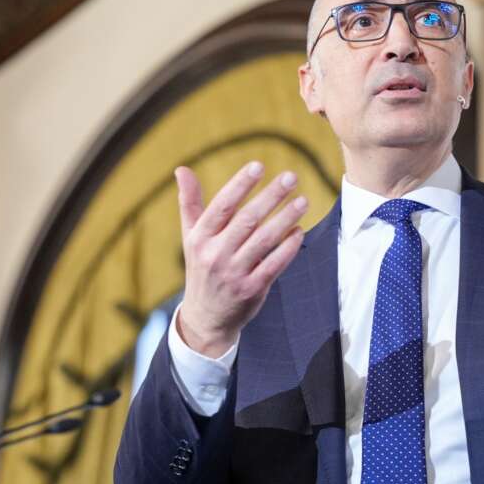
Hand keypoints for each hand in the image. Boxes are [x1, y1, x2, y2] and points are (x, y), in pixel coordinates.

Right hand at [174, 161, 306, 356]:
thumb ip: (190, 203)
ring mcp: (233, 273)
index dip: (240, 185)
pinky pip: (274, 265)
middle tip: (291, 177)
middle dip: (270, 196)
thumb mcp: (190, 237)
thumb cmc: (201, 267)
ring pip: (264, 240)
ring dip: (285, 219)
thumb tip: (181, 169)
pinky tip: (299, 231)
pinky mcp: (251, 290)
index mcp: (199, 238)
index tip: (258, 166)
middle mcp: (214, 254)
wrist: (205, 317)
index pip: (221, 206)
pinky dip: (288, 248)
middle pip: (247, 220)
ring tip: (302, 201)